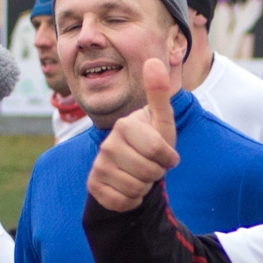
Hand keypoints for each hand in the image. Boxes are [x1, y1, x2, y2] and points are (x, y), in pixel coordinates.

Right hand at [87, 59, 179, 211]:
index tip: (166, 155)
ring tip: (141, 175)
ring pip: (135, 188)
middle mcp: (107, 145)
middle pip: (147, 172)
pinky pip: (121, 202)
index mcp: (125, 126)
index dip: (168, 158)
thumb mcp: (161, 120)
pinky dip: (131, 201)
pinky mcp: (94, 185)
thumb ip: (159, 94)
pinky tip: (129, 189)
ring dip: (145, 187)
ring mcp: (99, 165)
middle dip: (157, 173)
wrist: (133, 167)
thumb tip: (153, 60)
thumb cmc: (152, 142)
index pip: (157, 152)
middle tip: (152, 166)